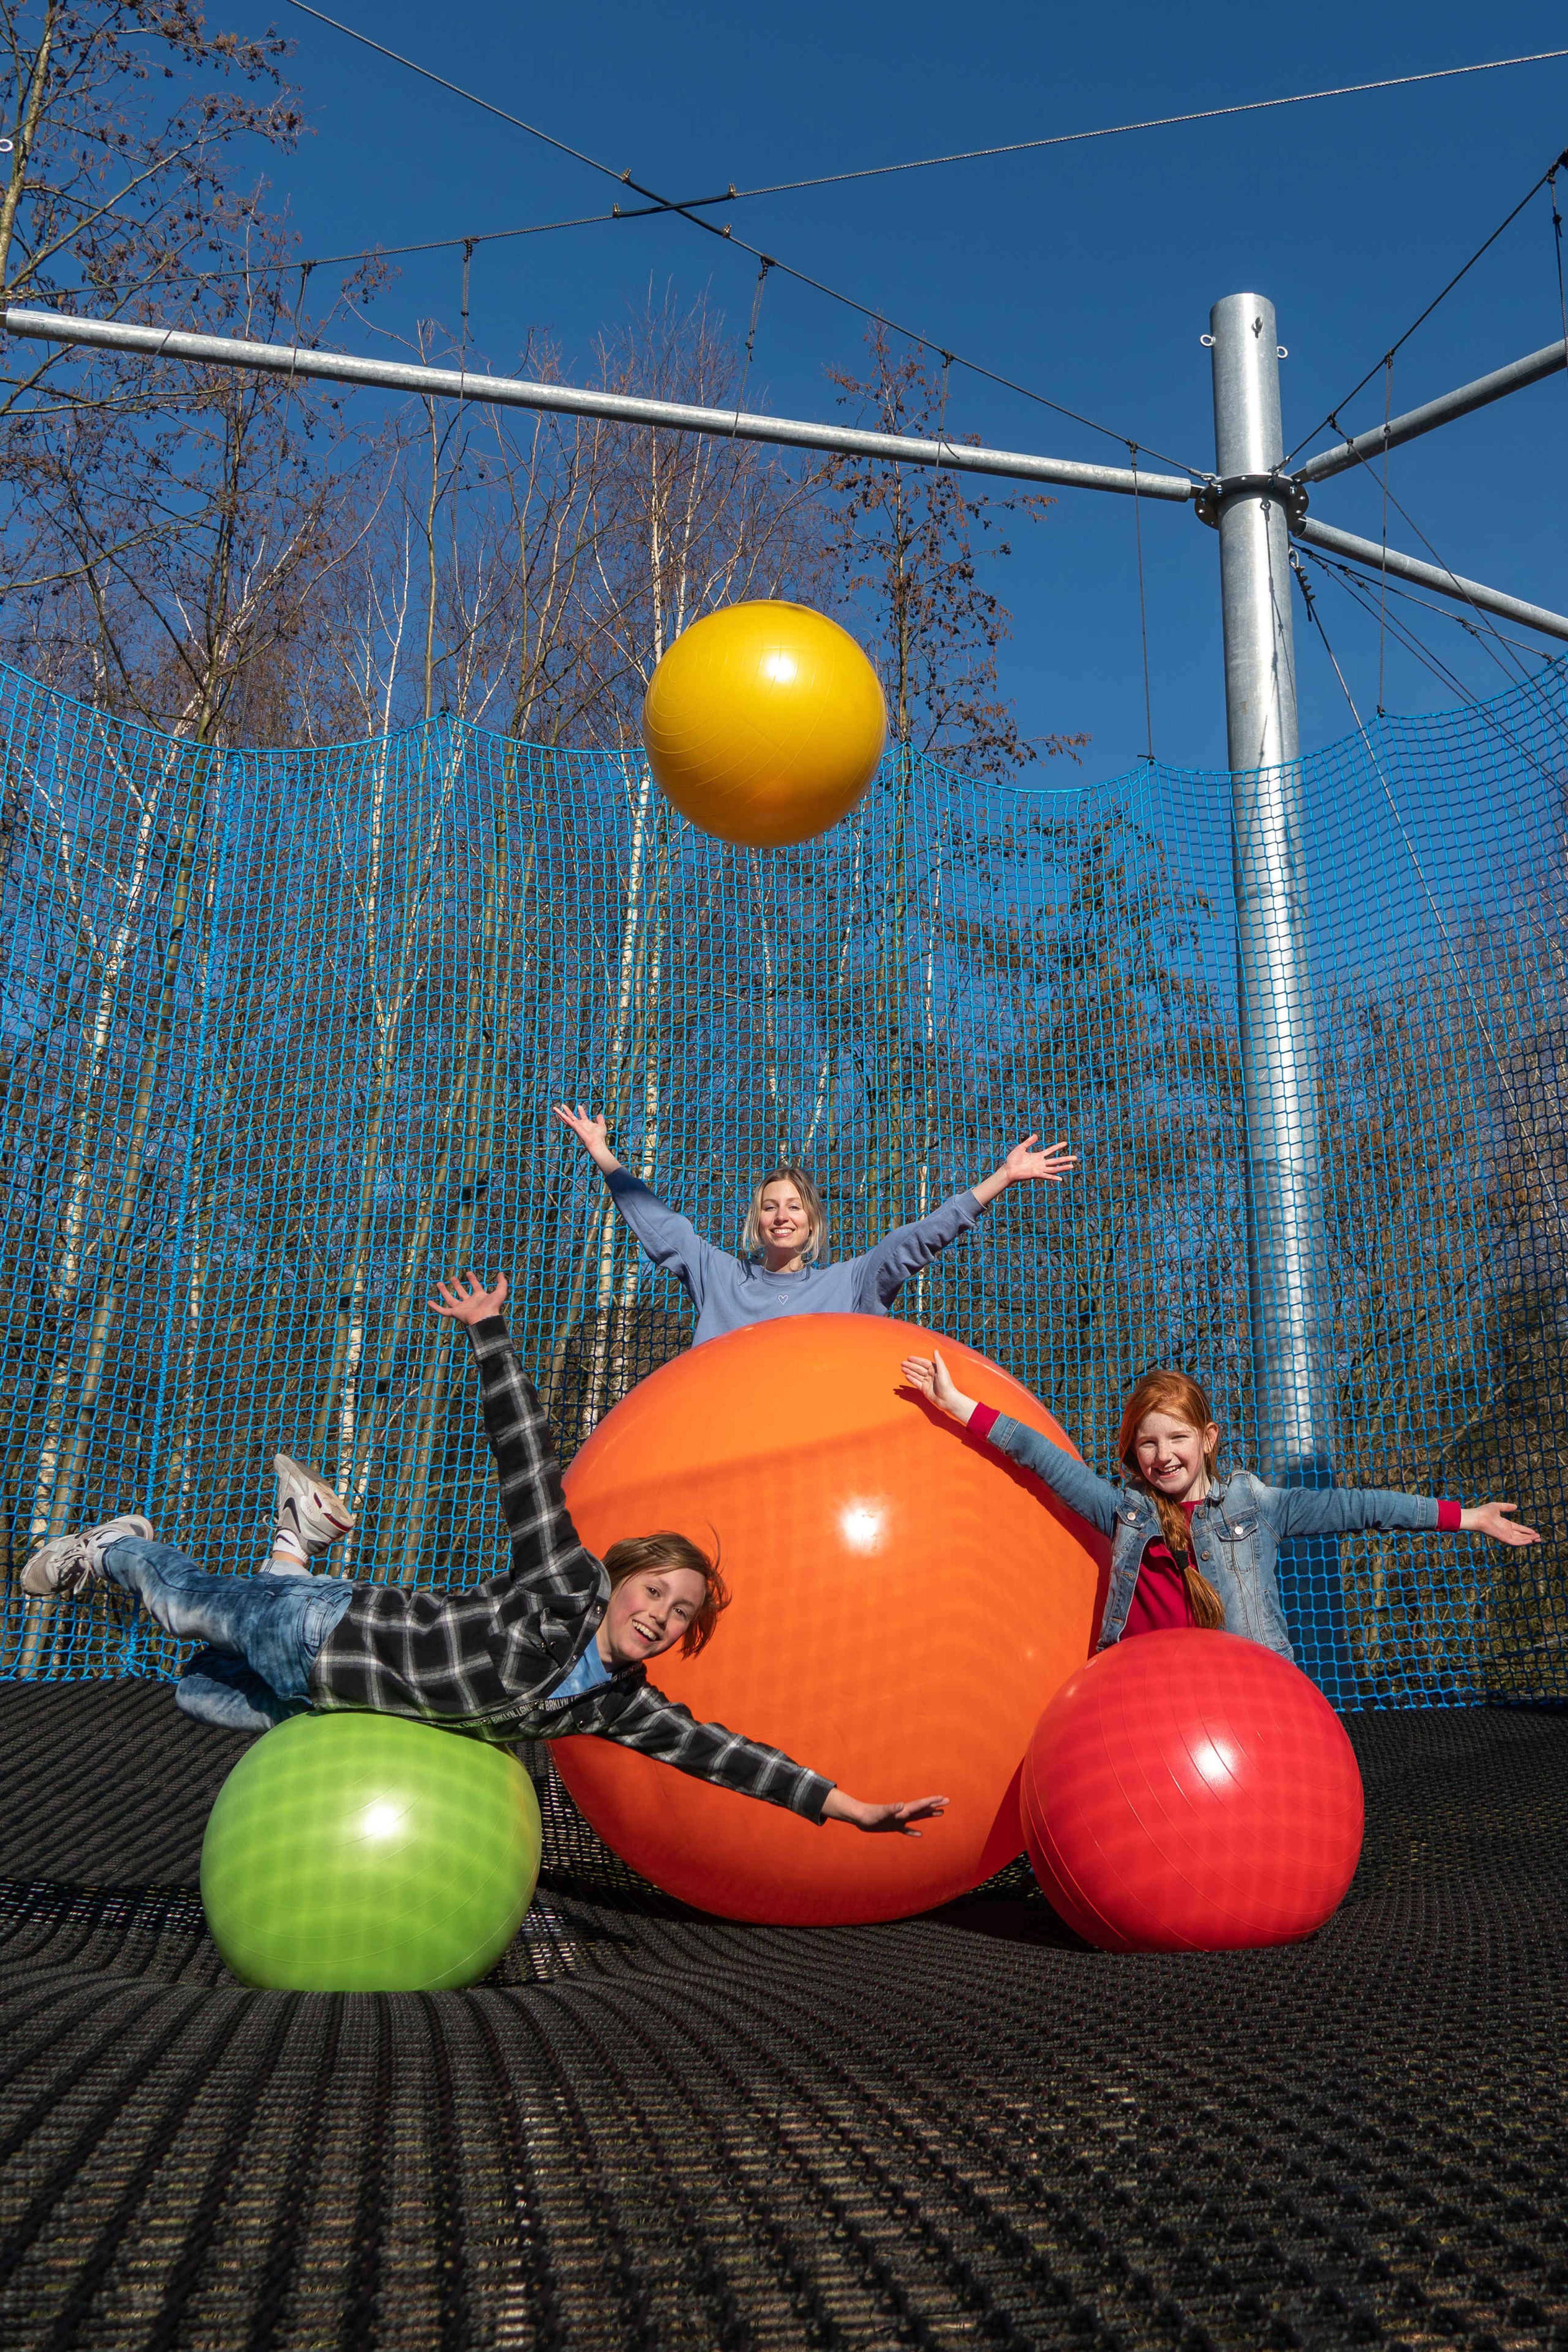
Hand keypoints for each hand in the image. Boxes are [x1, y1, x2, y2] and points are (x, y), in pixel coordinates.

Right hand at [428, 1269, 508, 1325]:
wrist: (485, 1318)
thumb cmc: (493, 1307)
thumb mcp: (500, 1292)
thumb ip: (502, 1282)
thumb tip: (500, 1273)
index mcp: (480, 1297)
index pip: (475, 1287)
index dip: (472, 1279)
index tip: (468, 1273)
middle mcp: (470, 1303)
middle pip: (461, 1292)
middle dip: (457, 1284)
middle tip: (453, 1277)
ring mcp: (461, 1308)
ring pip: (450, 1299)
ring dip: (445, 1291)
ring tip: (439, 1283)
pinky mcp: (455, 1313)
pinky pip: (443, 1311)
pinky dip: (435, 1307)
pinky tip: (429, 1302)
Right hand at [552, 1102, 618, 1170]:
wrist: (596, 1142)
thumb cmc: (599, 1136)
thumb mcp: (601, 1125)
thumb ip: (600, 1120)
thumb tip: (600, 1114)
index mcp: (586, 1124)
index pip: (582, 1116)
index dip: (581, 1111)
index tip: (579, 1106)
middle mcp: (580, 1125)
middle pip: (571, 1117)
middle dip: (567, 1111)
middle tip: (563, 1105)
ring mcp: (576, 1126)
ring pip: (566, 1118)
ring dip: (560, 1113)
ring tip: (555, 1108)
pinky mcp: (574, 1126)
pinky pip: (567, 1120)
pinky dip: (562, 1116)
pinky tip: (557, 1112)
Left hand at [822, 1789, 948, 1835]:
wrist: (860, 1817)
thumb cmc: (870, 1815)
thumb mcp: (881, 1813)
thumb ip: (891, 1809)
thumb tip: (901, 1805)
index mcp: (903, 1810)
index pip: (920, 1805)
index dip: (932, 1801)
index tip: (943, 1798)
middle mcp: (903, 1814)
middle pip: (922, 1809)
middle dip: (935, 1805)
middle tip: (947, 1801)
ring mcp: (899, 1820)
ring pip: (918, 1817)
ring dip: (928, 1815)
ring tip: (940, 1813)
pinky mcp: (893, 1826)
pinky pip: (907, 1830)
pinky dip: (914, 1831)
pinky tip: (920, 1834)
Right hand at [899, 1347, 975, 1424]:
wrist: (947, 1399)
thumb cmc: (946, 1384)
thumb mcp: (942, 1370)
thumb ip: (938, 1360)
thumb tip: (935, 1350)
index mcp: (934, 1369)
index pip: (923, 1363)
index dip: (916, 1360)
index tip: (909, 1358)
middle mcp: (930, 1375)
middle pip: (918, 1369)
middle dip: (910, 1366)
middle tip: (902, 1363)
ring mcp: (927, 1382)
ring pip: (916, 1375)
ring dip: (909, 1371)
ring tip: (902, 1368)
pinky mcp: (924, 1389)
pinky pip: (916, 1383)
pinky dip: (911, 1379)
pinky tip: (906, 1376)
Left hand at [998, 1134, 1075, 1186]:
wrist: (1008, 1170)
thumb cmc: (1013, 1160)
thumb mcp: (1021, 1148)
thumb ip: (1028, 1142)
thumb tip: (1036, 1135)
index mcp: (1038, 1156)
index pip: (1050, 1150)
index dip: (1058, 1147)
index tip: (1066, 1143)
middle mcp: (1041, 1163)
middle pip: (1056, 1160)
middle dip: (1066, 1159)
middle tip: (1075, 1157)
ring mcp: (1039, 1169)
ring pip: (1054, 1168)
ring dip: (1063, 1167)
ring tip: (1072, 1166)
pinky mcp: (1036, 1174)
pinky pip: (1046, 1176)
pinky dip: (1053, 1177)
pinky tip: (1060, 1179)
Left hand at [1460, 1501, 1540, 1545]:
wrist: (1477, 1517)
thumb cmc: (1484, 1511)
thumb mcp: (1498, 1507)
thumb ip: (1507, 1507)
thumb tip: (1516, 1506)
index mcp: (1505, 1524)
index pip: (1518, 1528)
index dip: (1526, 1530)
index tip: (1534, 1531)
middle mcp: (1505, 1530)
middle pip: (1520, 1535)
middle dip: (1530, 1537)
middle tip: (1539, 1537)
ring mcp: (1504, 1535)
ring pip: (1519, 1539)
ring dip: (1528, 1540)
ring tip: (1537, 1539)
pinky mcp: (1503, 1538)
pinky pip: (1514, 1542)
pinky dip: (1522, 1542)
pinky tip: (1530, 1541)